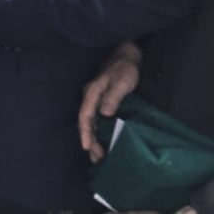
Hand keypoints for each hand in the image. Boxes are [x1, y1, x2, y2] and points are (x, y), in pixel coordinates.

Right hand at [79, 41, 141, 162]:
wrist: (127, 56)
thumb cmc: (124, 68)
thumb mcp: (121, 82)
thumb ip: (112, 97)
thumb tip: (105, 113)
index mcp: (92, 93)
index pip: (85, 116)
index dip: (86, 132)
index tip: (87, 147)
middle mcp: (91, 98)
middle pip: (86, 122)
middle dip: (90, 140)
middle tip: (96, 158)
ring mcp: (96, 99)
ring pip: (92, 122)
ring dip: (95, 138)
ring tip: (99, 155)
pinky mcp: (104, 101)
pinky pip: (99, 119)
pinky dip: (100, 131)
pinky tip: (105, 140)